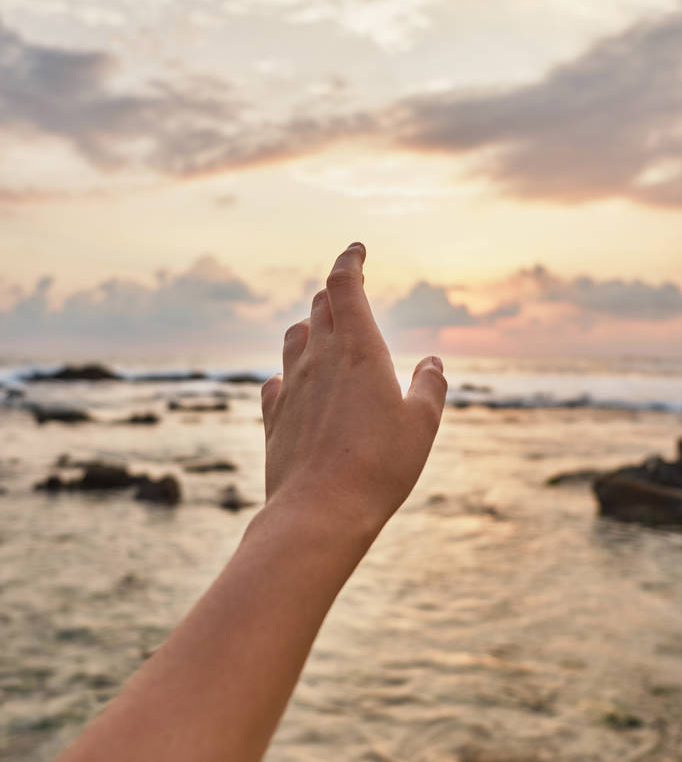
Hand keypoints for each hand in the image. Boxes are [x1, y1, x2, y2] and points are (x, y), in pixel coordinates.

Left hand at [261, 243, 446, 541]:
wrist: (319, 512)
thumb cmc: (379, 466)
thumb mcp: (421, 425)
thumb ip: (430, 388)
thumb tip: (433, 364)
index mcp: (358, 349)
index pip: (344, 285)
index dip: (349, 261)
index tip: (356, 249)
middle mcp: (318, 359)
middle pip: (320, 307)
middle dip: (336, 294)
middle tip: (349, 292)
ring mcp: (291, 386)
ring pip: (294, 338)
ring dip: (310, 327)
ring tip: (323, 332)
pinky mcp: (274, 417)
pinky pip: (277, 381)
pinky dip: (289, 373)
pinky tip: (294, 385)